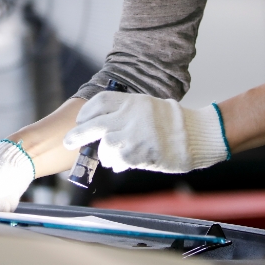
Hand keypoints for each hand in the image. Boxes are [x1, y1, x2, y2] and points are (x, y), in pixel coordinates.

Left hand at [62, 91, 228, 173]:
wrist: (195, 136)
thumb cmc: (173, 122)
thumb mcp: (148, 106)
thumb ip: (126, 113)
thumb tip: (103, 126)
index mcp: (133, 101)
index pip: (100, 102)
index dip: (87, 112)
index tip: (82, 120)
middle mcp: (130, 116)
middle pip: (93, 125)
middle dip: (77, 135)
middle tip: (68, 142)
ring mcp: (133, 135)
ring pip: (104, 146)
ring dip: (104, 153)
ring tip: (111, 156)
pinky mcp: (138, 154)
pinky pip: (117, 161)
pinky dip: (115, 164)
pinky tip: (121, 164)